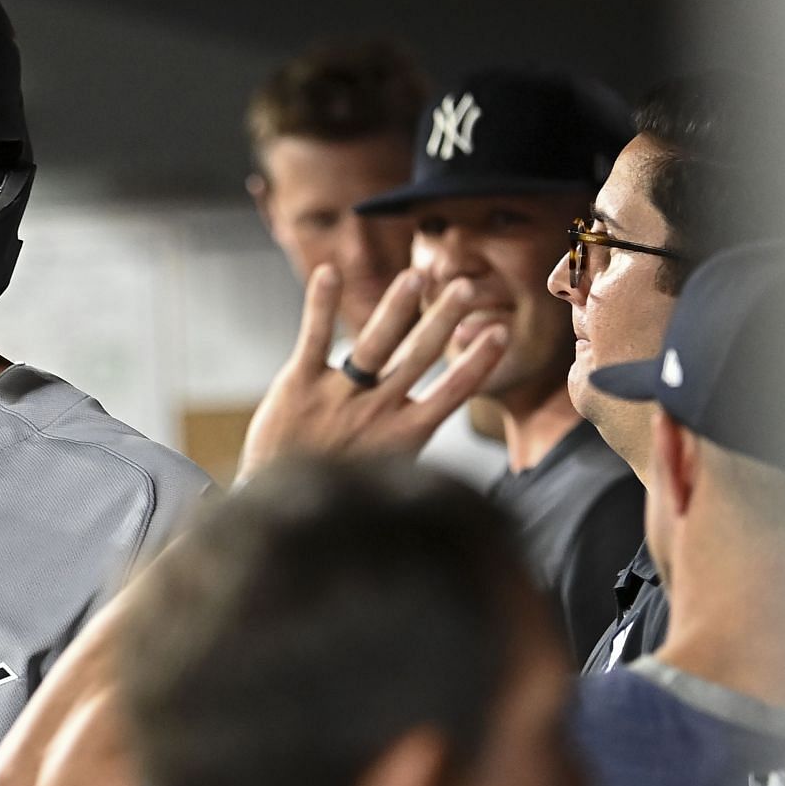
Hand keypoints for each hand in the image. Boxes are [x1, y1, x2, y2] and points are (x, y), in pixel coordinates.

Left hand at [235, 265, 508, 480]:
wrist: (284, 513)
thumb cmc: (341, 488)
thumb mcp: (387, 471)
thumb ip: (409, 438)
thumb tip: (436, 414)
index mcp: (405, 434)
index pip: (453, 392)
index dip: (478, 361)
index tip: (501, 331)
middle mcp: (376, 411)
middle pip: (418, 356)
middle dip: (443, 320)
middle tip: (465, 288)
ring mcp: (337, 396)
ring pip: (376, 343)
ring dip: (398, 307)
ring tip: (416, 276)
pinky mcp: (299, 385)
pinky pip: (314, 337)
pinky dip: (322, 304)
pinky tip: (329, 272)